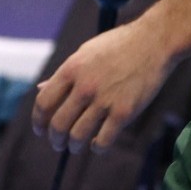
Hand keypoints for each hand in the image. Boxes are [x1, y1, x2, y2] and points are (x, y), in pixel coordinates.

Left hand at [31, 16, 175, 153]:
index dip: (38, 120)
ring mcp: (104, 100)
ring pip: (78, 135)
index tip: (39, 129)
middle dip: (55, 139)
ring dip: (74, 146)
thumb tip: (40, 88)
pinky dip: (97, 147)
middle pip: (58, 123)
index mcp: (71, 69)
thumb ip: (64, 74)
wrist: (152, 42)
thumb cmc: (117, 46)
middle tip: (58, 144)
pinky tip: (96, 145)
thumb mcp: (84, 53)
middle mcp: (84, 86)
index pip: (44, 102)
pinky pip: (103, 140)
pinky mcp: (124, 112)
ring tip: (75, 147)